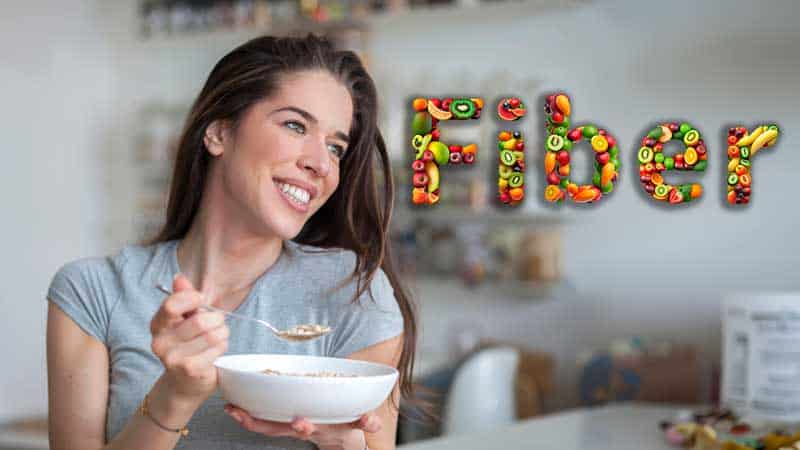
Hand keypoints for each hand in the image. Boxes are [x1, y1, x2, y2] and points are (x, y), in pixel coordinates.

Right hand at [150, 274, 228, 403]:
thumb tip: (179, 278)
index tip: (201, 300)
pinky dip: (222, 346)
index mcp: (157, 325)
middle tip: (217, 323)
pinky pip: (217, 348)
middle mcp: (160, 342)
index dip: (192, 298)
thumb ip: (183, 298)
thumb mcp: (184, 319)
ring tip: (217, 337)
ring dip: (222, 333)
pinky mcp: (190, 370)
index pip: (172, 305)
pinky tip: (215, 351)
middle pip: (199, 321)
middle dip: (216, 319)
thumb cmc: (188, 345)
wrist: (184, 383)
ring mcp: (173, 358)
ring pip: (212, 334)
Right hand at [224, 404, 380, 449]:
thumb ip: (271, 404)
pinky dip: (367, 421)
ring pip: (325, 429)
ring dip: (320, 426)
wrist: (344, 439)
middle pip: (295, 429)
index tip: (234, 410)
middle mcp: (309, 427)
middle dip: (295, 426)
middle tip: (296, 422)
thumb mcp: (293, 413)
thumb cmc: (316, 418)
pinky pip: (361, 425)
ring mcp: (330, 427)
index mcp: (293, 422)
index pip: (267, 423)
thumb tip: (239, 386)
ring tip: (310, 422)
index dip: (249, 418)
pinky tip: (370, 418)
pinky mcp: (352, 426)